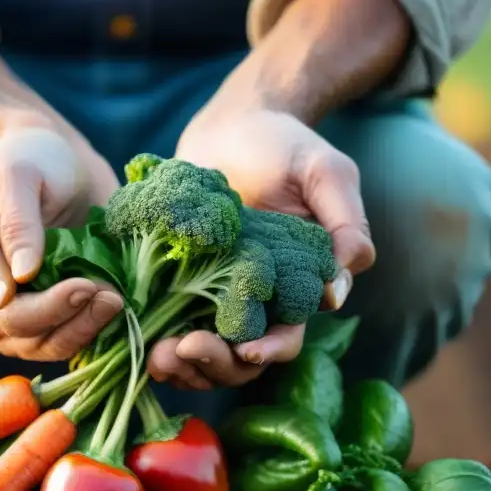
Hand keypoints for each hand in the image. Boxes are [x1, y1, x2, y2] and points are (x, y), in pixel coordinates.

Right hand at [0, 127, 123, 360]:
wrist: (58, 165)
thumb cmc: (30, 160)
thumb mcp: (19, 173)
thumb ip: (17, 221)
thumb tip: (20, 277)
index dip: (24, 297)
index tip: (76, 287)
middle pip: (10, 325)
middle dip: (59, 314)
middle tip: (106, 294)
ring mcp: (9, 320)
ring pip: (37, 346)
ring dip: (80, 329)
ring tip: (115, 300)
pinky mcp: (44, 328)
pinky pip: (62, 344)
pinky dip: (90, 333)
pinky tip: (114, 311)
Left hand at [146, 108, 373, 389]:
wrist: (230, 125)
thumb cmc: (284, 146)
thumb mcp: (327, 174)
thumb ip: (346, 224)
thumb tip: (337, 289)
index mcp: (296, 286)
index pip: (287, 336)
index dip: (270, 350)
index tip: (245, 349)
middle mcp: (256, 302)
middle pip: (242, 360)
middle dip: (216, 365)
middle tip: (184, 349)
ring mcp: (212, 297)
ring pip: (204, 354)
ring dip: (184, 365)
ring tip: (159, 356)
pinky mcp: (176, 287)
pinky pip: (169, 329)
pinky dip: (158, 345)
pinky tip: (144, 344)